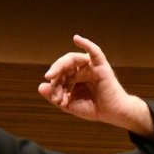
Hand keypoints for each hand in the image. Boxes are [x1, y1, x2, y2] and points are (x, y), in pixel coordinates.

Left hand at [39, 36, 153, 137]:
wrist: (113, 114)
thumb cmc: (94, 108)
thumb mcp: (70, 104)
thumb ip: (55, 96)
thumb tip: (40, 86)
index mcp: (76, 77)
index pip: (60, 75)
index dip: (55, 85)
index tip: (57, 100)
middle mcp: (83, 69)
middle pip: (64, 66)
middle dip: (55, 75)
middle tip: (49, 80)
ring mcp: (92, 66)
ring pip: (72, 60)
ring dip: (60, 66)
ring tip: (52, 74)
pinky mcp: (102, 66)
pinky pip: (94, 51)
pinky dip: (86, 43)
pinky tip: (76, 38)